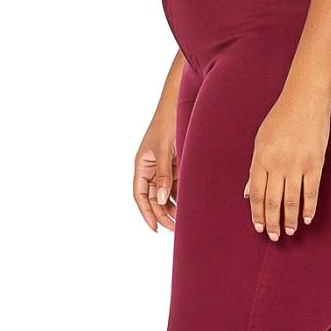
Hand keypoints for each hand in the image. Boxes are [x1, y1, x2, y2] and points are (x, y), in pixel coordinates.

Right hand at [134, 108, 178, 231]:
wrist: (181, 103)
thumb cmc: (168, 122)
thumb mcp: (164, 150)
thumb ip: (163, 175)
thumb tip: (160, 199)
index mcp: (142, 164)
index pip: (140, 194)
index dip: (146, 212)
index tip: (155, 227)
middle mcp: (151, 167)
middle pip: (153, 197)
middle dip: (162, 213)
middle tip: (174, 228)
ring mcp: (164, 166)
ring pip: (165, 192)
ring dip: (172, 206)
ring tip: (183, 220)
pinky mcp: (177, 163)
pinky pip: (177, 183)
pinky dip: (181, 194)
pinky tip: (189, 204)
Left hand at [245, 89, 329, 239]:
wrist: (305, 100)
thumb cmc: (280, 118)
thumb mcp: (260, 140)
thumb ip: (254, 168)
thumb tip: (248, 193)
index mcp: (261, 159)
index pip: (257, 194)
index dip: (257, 214)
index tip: (258, 227)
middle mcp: (278, 164)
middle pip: (273, 201)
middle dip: (272, 222)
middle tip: (273, 236)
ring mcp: (298, 165)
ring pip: (291, 201)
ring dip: (290, 219)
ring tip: (290, 231)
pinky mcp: (316, 163)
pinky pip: (312, 192)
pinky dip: (309, 208)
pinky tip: (307, 219)